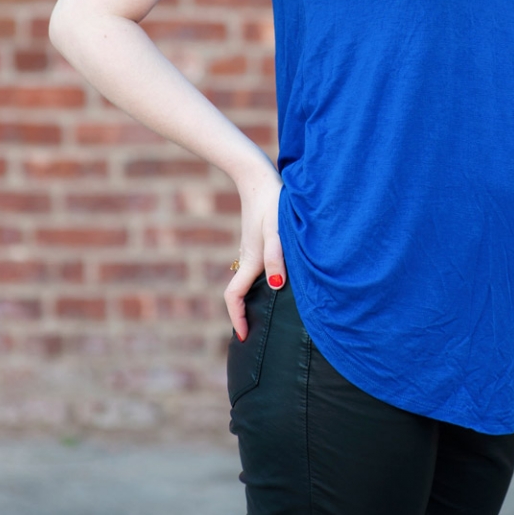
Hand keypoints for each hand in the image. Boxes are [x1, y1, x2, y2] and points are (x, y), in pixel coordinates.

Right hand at [223, 166, 284, 341]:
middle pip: (241, 292)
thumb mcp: (277, 230)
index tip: (244, 337)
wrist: (259, 177)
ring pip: (249, 279)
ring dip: (253, 297)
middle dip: (245, 313)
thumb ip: (277, 256)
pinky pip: (256, 267)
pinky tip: (279, 278)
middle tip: (256, 330)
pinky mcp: (257, 239)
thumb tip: (277, 285)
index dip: (237, 319)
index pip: (234, 297)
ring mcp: (251, 248)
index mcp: (251, 260)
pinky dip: (261, 281)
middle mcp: (248, 257)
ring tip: (269, 312)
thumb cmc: (272, 203)